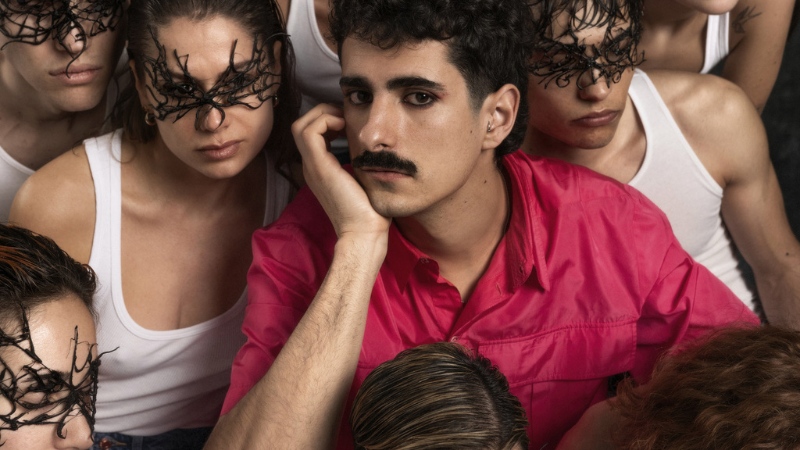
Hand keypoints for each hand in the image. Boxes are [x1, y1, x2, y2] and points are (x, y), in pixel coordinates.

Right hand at [292, 104, 391, 238]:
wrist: (364, 232)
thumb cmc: (370, 211)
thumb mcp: (364, 180)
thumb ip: (361, 163)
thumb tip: (376, 149)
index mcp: (320, 169)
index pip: (310, 134)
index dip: (326, 119)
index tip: (348, 121)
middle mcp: (311, 166)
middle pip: (301, 125)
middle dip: (322, 112)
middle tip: (345, 116)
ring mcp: (313, 166)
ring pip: (301, 125)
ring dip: (322, 114)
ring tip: (343, 120)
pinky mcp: (319, 167)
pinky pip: (310, 131)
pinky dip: (325, 120)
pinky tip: (344, 126)